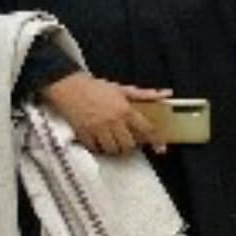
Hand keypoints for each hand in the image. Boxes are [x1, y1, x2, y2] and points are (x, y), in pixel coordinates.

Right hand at [38, 71, 174, 157]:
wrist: (69, 87)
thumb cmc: (97, 87)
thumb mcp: (123, 89)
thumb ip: (145, 94)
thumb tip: (167, 93)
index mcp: (125, 110)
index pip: (146, 129)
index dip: (156, 140)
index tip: (161, 149)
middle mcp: (113, 121)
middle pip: (128, 144)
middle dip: (131, 145)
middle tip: (128, 140)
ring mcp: (97, 129)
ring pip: (112, 149)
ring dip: (115, 148)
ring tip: (114, 141)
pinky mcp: (83, 133)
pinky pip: (95, 148)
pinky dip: (99, 148)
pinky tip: (99, 141)